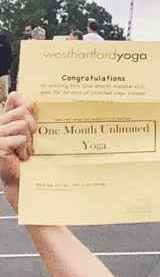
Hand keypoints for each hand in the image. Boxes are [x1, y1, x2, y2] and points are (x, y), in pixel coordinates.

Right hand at [0, 93, 36, 209]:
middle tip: (30, 141)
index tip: (34, 114)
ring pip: (22, 124)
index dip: (27, 102)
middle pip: (23, 111)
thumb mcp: (33, 134)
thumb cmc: (30, 158)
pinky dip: (24, 149)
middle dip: (33, 126)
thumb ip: (32, 117)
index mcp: (7, 118)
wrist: (24, 180)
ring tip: (25, 151)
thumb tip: (33, 101)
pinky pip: (20, 139)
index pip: (15, 97)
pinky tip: (20, 158)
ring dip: (29, 140)